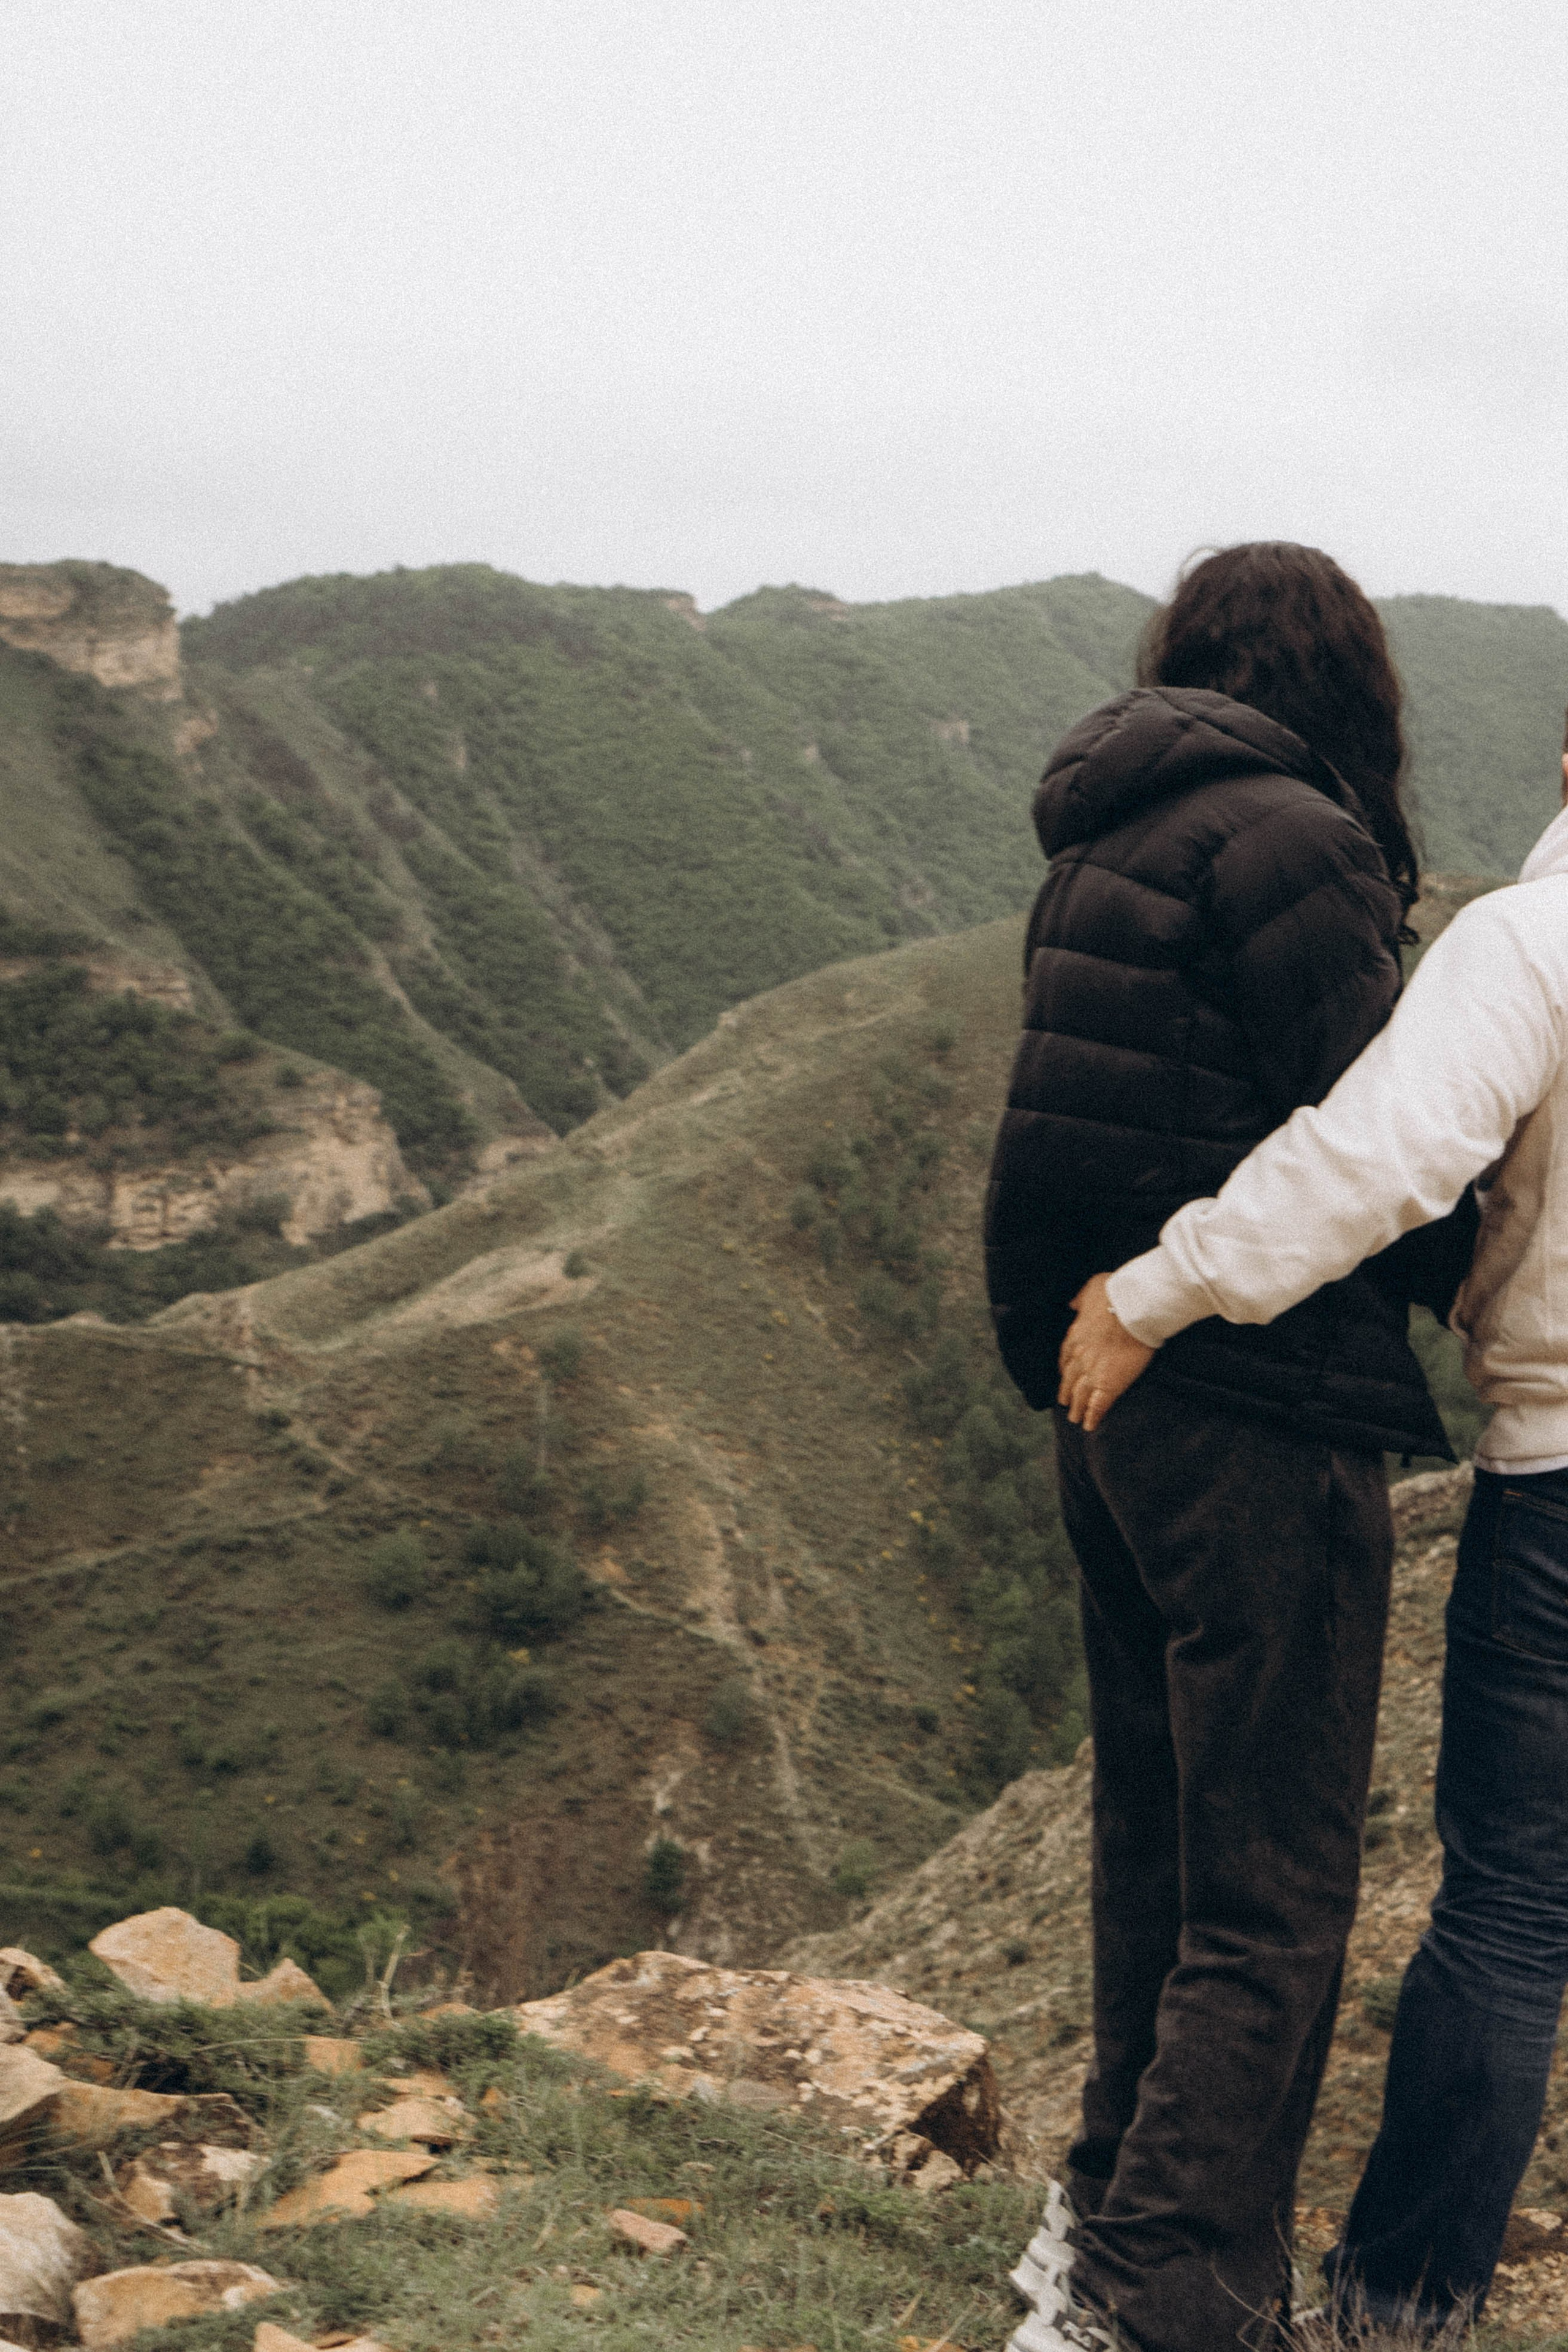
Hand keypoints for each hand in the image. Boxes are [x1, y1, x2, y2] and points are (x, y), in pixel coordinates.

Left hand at [1058, 1273, 1155, 1431]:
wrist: (1132, 1306)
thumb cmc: (1115, 1293)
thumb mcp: (1091, 1289)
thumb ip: (1080, 1299)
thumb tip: (1072, 1303)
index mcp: (1075, 1336)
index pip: (1065, 1357)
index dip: (1064, 1370)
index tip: (1064, 1377)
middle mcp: (1079, 1356)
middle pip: (1069, 1380)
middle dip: (1067, 1393)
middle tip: (1065, 1404)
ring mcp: (1093, 1372)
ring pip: (1080, 1395)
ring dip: (1076, 1408)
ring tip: (1075, 1419)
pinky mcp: (1109, 1384)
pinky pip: (1097, 1405)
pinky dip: (1092, 1416)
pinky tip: (1090, 1425)